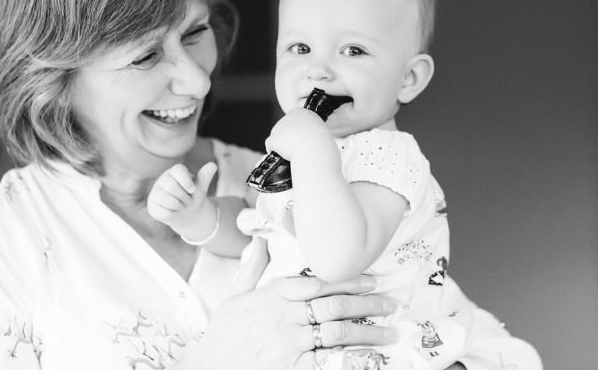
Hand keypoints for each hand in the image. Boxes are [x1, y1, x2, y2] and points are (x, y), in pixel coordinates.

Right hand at [147, 162, 216, 236]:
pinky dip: (173, 215)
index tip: (192, 190)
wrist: (189, 214)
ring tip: (181, 206)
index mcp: (174, 172)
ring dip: (179, 206)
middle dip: (184, 197)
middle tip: (187, 200)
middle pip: (171, 186)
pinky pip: (163, 212)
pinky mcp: (152, 206)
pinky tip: (173, 212)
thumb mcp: (201, 186)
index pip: (178, 170)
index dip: (186, 181)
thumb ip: (205, 176)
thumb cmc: (193, 197)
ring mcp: (155, 193)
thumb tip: (213, 165)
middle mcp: (162, 180)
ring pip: (165, 199)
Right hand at [180, 269, 397, 369]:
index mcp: (273, 295)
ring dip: (368, 331)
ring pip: (337, 332)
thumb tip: (259, 241)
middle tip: (390, 303)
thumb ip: (251, 269)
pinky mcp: (291, 367)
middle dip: (367, 303)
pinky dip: (350, 357)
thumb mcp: (233, 297)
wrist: (207, 368)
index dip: (348, 279)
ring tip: (390, 331)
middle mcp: (284, 316)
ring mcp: (289, 343)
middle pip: (334, 305)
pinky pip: (328, 360)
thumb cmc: (222, 335)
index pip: (317, 281)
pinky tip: (368, 356)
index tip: (370, 279)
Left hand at [265, 108, 331, 160]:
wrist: (315, 149)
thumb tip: (303, 138)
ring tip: (294, 152)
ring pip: (277, 138)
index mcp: (301, 112)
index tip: (302, 139)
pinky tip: (283, 157)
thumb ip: (309, 130)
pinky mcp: (273, 138)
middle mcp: (288, 116)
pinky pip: (270, 146)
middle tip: (298, 148)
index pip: (293, 121)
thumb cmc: (321, 144)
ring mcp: (279, 127)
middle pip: (284, 129)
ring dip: (282, 146)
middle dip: (288, 138)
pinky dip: (275, 152)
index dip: (296, 132)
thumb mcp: (319, 131)